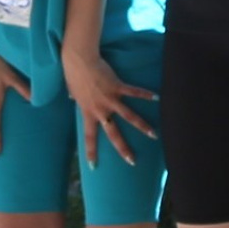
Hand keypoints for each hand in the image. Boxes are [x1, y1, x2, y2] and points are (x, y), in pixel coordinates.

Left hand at [65, 41, 157, 165]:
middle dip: (123, 148)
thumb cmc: (74, 73)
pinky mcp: (117, 86)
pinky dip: (145, 94)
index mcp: (88, 112)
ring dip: (142, 126)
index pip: (89, 136)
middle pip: (113, 133)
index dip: (91, 152)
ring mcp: (109, 99)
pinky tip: (156, 97)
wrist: (79, 60)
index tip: (93, 167)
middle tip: (132, 161)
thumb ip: (75, 97)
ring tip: (153, 135)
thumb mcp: (72, 90)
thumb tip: (72, 99)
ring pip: (128, 116)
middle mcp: (100, 109)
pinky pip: (133, 92)